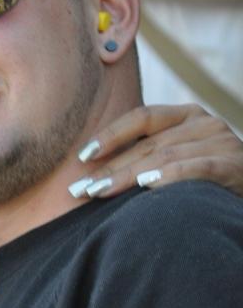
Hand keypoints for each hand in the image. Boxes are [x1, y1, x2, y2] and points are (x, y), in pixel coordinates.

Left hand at [71, 104, 242, 198]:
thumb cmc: (205, 179)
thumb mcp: (177, 158)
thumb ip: (146, 155)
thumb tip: (93, 171)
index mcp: (185, 115)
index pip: (141, 117)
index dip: (110, 135)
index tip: (82, 156)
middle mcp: (203, 123)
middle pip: (146, 144)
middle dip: (109, 167)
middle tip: (80, 188)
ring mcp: (221, 141)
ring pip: (165, 157)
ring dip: (127, 176)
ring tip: (99, 192)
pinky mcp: (234, 165)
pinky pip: (197, 168)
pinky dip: (169, 176)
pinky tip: (145, 185)